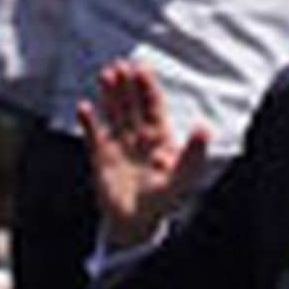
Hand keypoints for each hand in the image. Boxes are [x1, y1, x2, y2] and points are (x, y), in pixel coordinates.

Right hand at [78, 58, 209, 248]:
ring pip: (113, 112)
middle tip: (121, 65)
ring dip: (109, 94)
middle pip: (131, 103)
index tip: (141, 69)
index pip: (153, 105)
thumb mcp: (183, 177)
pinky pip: (93, 135)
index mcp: (159, 135)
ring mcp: (118, 143)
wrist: (137, 223)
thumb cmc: (165, 199)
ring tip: (106, 75)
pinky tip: (84, 107)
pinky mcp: (100, 157)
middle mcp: (138, 134)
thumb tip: (204, 127)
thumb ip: (193, 153)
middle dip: (126, 84)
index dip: (147, 87)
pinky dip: (88, 122)